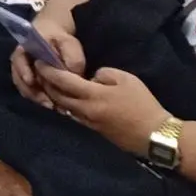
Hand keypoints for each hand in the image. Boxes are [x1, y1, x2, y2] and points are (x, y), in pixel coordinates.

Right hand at [12, 24, 90, 106]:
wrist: (55, 38)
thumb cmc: (60, 39)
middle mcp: (20, 63)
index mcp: (25, 49)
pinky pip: (32, 92)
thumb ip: (72, 56)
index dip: (23, 71)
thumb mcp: (68, 43)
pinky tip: (54, 106)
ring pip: (25, 88)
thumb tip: (75, 73)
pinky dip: (41, 99)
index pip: (18, 60)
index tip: (31, 81)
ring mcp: (24, 73)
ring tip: (54, 107)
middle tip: (48, 104)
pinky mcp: (31, 81)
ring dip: (38, 98)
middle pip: (20, 79)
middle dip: (33, 92)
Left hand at [39, 66, 170, 156]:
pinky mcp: (93, 131)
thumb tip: (91, 78)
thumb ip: (103, 74)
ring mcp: (87, 123)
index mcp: (92, 95)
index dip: (48, 70)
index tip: (40, 60)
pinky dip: (66, 107)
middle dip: (46, 83)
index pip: (62, 80)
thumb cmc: (142, 104)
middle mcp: (84, 110)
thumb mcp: (126, 79)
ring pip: (63, 107)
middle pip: (57, 95)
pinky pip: (73, 116)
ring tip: (50, 85)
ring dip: (54, 96)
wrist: (155, 135)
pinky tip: (67, 100)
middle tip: (42, 71)